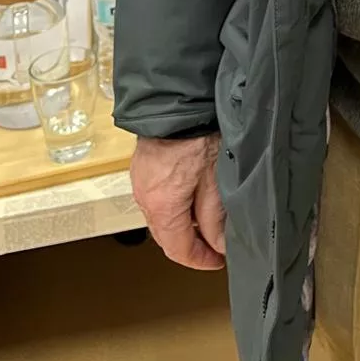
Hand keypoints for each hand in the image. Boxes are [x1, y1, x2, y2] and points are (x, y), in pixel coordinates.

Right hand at [130, 133, 225, 269]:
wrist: (177, 99)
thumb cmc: (199, 135)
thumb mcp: (216, 182)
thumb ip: (216, 219)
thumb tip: (219, 245)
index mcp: (162, 208)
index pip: (178, 249)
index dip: (200, 260)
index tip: (218, 261)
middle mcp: (145, 199)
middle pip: (166, 235)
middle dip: (190, 245)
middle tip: (214, 246)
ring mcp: (140, 181)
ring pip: (160, 216)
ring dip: (181, 224)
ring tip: (206, 221)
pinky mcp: (142, 166)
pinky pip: (156, 197)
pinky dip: (173, 205)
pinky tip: (191, 195)